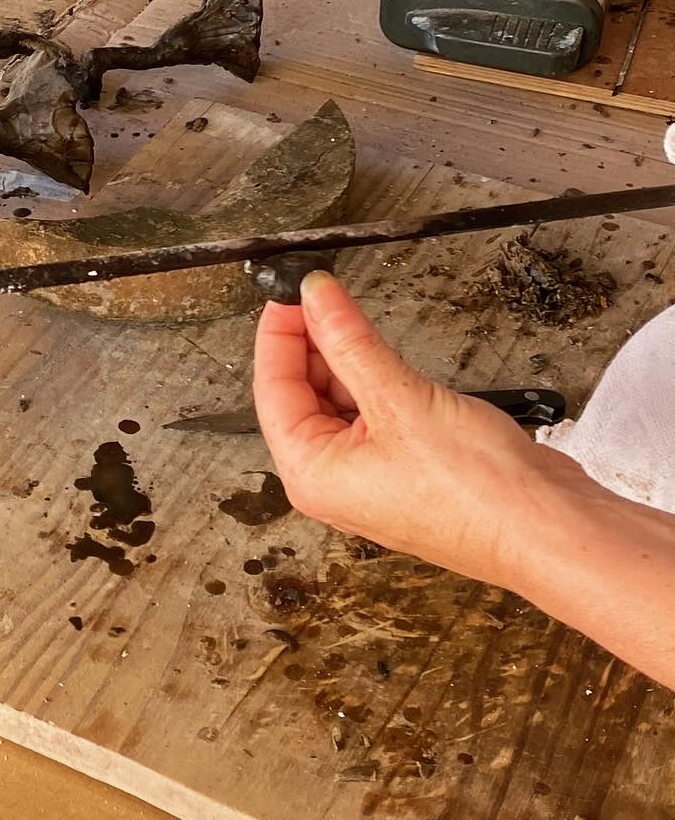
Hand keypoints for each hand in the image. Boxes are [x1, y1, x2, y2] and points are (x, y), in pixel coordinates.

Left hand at [252, 269, 596, 588]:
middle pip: (301, 394)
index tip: (289, 290)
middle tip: (324, 294)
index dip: (278, 333)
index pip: (272, 389)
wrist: (548, 529)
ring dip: (346, 358)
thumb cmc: (476, 491)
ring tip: (353, 316)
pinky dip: (376, 380)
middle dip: (311, 342)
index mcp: (311, 474)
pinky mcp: (406, 467)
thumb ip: (351, 341)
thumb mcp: (400, 398)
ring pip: (339, 401)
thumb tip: (315, 298)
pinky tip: (384, 354)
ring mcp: (370, 476)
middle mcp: (333, 481)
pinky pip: (374, 413)